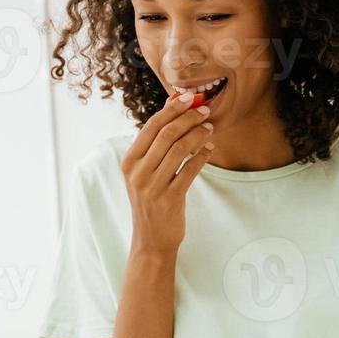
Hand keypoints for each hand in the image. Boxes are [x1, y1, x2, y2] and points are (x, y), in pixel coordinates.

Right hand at [121, 92, 214, 255]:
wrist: (151, 240)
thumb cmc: (151, 201)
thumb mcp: (145, 172)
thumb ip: (156, 143)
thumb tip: (173, 107)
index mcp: (129, 161)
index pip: (151, 126)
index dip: (172, 109)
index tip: (189, 97)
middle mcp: (137, 172)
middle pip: (166, 134)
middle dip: (188, 118)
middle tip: (205, 111)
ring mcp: (152, 186)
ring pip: (179, 149)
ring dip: (198, 135)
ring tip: (210, 128)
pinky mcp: (169, 198)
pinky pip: (190, 170)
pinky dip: (202, 156)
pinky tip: (209, 149)